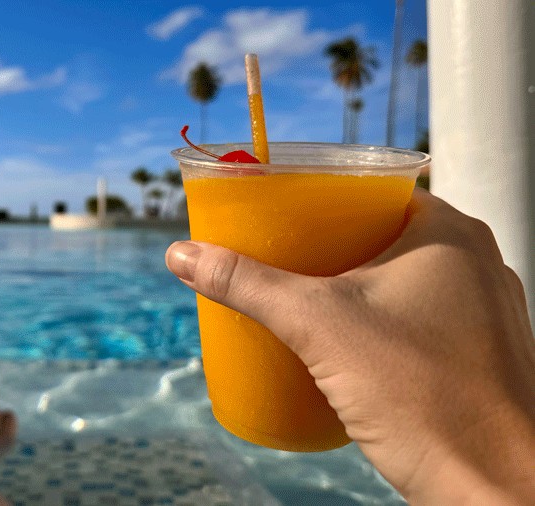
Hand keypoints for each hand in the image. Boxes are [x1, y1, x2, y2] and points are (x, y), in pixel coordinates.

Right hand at [166, 189, 534, 503]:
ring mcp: (484, 312)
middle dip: (327, 248)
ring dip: (353, 288)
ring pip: (403, 280)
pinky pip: (419, 320)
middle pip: (382, 235)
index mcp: (449, 233)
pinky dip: (379, 323)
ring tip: (302, 304)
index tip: (279, 215)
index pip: (373, 190)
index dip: (321, 198)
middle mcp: (476, 263)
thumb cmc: (422, 396)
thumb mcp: (316, 326)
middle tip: (279, 262)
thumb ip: (248, 284)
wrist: (491, 487)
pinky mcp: (478, 355)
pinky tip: (345, 348)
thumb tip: (184, 255)